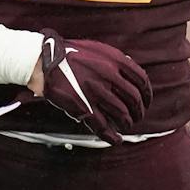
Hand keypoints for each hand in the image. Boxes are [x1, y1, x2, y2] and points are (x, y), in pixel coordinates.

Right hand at [33, 30, 150, 145]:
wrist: (42, 60)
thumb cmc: (69, 54)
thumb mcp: (97, 49)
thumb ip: (116, 61)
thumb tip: (133, 76)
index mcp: (114, 60)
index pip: (142, 81)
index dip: (148, 95)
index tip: (146, 102)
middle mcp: (108, 76)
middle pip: (135, 100)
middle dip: (139, 112)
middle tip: (137, 117)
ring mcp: (95, 92)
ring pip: (122, 115)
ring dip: (127, 124)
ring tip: (126, 127)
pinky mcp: (82, 107)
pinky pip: (102, 127)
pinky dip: (112, 136)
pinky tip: (116, 140)